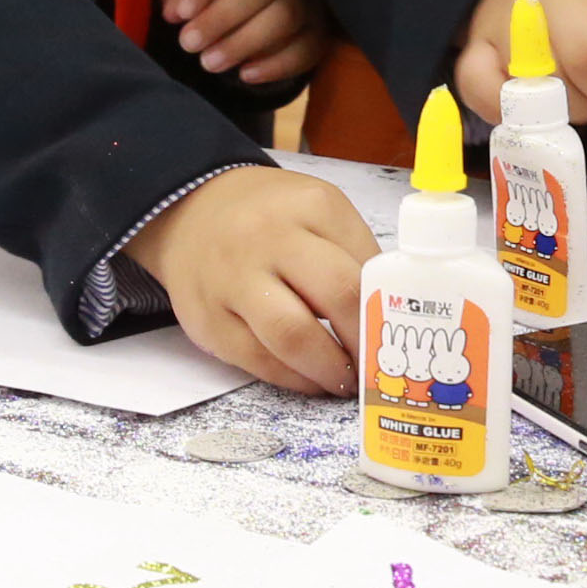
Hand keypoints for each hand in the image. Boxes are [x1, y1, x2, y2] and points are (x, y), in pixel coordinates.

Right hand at [126, 165, 375, 395]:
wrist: (189, 212)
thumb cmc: (269, 218)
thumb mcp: (316, 210)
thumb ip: (351, 253)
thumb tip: (386, 314)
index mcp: (310, 206)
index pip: (364, 266)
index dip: (387, 310)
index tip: (397, 335)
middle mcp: (268, 238)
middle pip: (335, 297)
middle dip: (364, 341)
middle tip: (376, 365)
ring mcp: (232, 280)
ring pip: (291, 337)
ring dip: (330, 369)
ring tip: (346, 381)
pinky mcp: (207, 319)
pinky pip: (257, 360)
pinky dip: (293, 379)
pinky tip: (311, 379)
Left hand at [159, 0, 331, 88]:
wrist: (255, 8)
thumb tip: (173, 10)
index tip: (180, 13)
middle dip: (221, 17)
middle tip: (188, 44)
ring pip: (285, 15)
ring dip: (243, 43)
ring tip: (209, 63)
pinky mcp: (318, 30)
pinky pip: (307, 47)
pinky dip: (275, 65)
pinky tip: (245, 74)